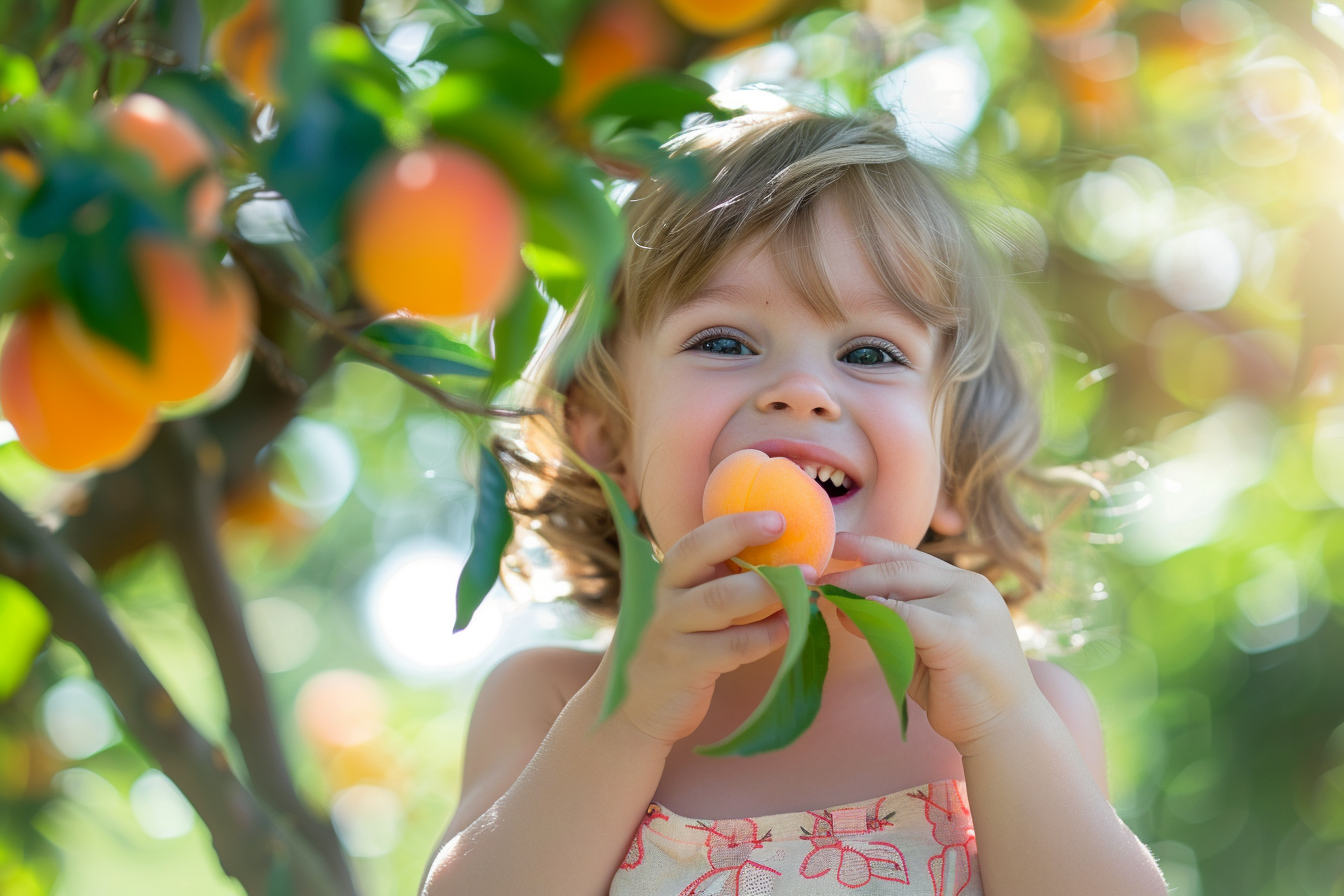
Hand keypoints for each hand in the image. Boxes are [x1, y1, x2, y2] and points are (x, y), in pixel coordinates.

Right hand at [604, 510, 815, 748]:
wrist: (637, 706)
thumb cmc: (680, 647)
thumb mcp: (691, 608)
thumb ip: (722, 583)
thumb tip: (783, 558)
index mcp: (671, 576)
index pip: (698, 538)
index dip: (736, 525)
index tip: (777, 518)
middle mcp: (666, 596)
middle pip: (700, 556)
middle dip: (747, 541)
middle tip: (793, 541)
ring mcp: (671, 630)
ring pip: (718, 600)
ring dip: (767, 591)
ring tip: (805, 589)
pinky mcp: (684, 666)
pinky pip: (731, 646)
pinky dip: (765, 636)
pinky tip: (789, 629)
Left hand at [817, 532, 1041, 755]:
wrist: (1008, 729)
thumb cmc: (963, 691)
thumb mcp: (924, 646)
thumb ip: (893, 623)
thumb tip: (845, 607)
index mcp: (966, 585)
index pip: (911, 557)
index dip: (870, 547)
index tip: (838, 542)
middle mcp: (971, 587)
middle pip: (901, 565)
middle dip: (856, 568)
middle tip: (820, 576)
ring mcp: (968, 607)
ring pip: (899, 585)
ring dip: (858, 591)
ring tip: (829, 598)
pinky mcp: (957, 634)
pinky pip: (902, 616)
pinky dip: (872, 616)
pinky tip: (849, 619)